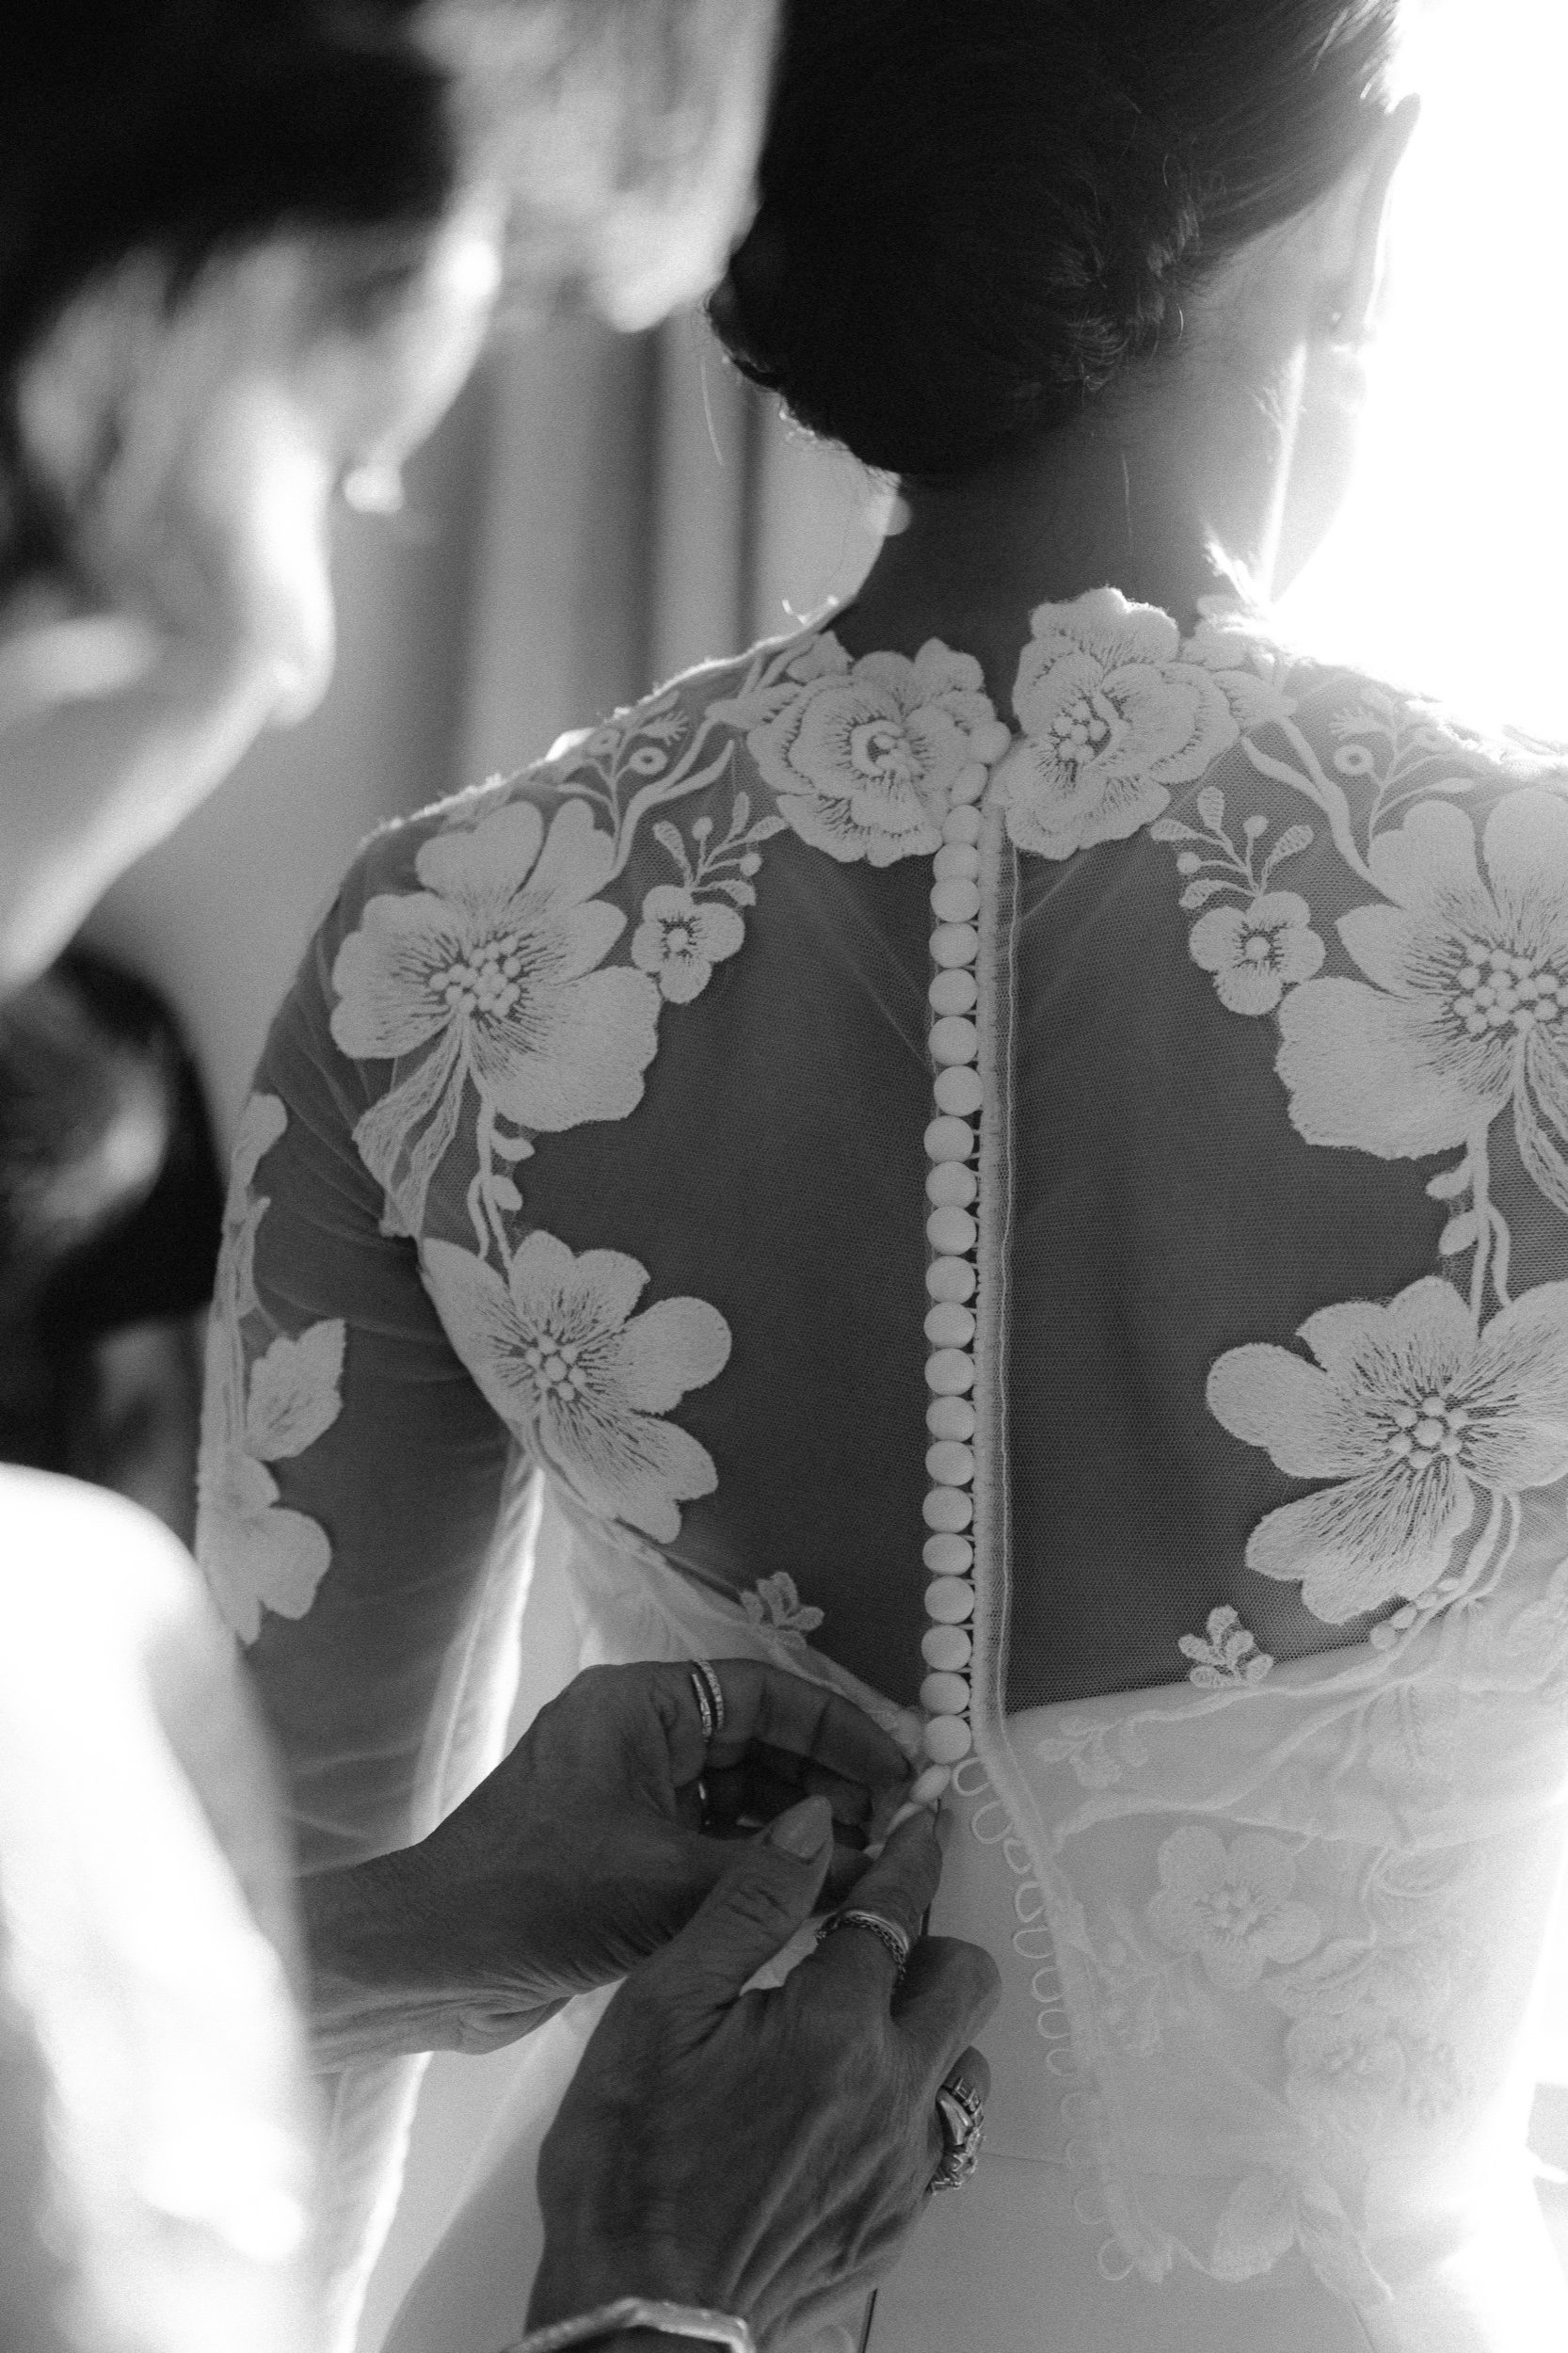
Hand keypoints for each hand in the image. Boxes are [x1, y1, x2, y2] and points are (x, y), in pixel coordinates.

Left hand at [300, 1659, 916, 2060]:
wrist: (426, 1965)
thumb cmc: (536, 1898)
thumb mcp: (670, 1882)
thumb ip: (776, 1871)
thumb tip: (876, 1860)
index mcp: (638, 1705)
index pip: (763, 1693)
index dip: (839, 1729)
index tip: (903, 1770)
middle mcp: (634, 1735)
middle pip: (756, 1739)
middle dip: (827, 1782)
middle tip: (897, 1827)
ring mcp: (625, 1792)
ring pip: (736, 1792)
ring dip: (797, 1828)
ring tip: (867, 1867)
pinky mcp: (618, 1849)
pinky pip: (709, 1837)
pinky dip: (757, 1863)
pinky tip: (809, 1899)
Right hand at [528, 1798, 1000, 2348]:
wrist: (642, 2322)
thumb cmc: (631, 2160)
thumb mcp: (660, 2009)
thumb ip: (747, 1906)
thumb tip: (813, 1823)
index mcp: (834, 2027)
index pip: (897, 1910)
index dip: (912, 1856)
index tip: (920, 1824)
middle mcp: (893, 2093)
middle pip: (966, 1980)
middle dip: (929, 1942)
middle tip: (870, 1942)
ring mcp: (904, 2169)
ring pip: (967, 2064)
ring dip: (927, 2031)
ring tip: (856, 2033)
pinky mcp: (896, 2226)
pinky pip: (940, 2142)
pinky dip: (909, 2106)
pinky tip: (845, 2112)